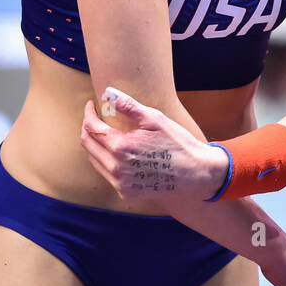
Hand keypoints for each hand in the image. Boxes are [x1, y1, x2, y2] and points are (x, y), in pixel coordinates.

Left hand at [80, 86, 227, 204]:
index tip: (92, 104)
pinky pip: (106, 174)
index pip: (91, 128)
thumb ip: (129, 106)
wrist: (196, 173)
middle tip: (96, 117)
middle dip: (89, 127)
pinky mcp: (126, 193)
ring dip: (95, 145)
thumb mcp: (155, 120)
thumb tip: (109, 93)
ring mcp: (120, 183)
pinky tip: (117, 151)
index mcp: (121, 147)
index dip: (89, 114)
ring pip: (94, 161)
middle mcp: (116, 168)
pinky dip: (106, 160)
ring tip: (106, 132)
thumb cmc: (178, 144)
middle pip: (88, 145)